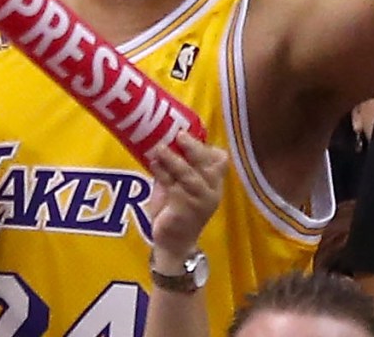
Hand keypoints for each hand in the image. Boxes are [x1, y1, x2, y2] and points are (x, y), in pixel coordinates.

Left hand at [143, 134, 227, 265]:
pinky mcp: (186, 211)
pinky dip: (163, 173)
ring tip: (159, 148)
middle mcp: (212, 191)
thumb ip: (176, 166)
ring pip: (191, 176)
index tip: (188, 130)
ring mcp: (201, 201)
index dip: (206, 146)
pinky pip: (175, 188)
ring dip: (174, 160)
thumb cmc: (176, 209)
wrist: (174, 243)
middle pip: (209, 165)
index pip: (219, 161)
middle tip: (179, 135)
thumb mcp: (178, 184)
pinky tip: (154, 164)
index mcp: (213, 183)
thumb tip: (160, 138)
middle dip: (195, 148)